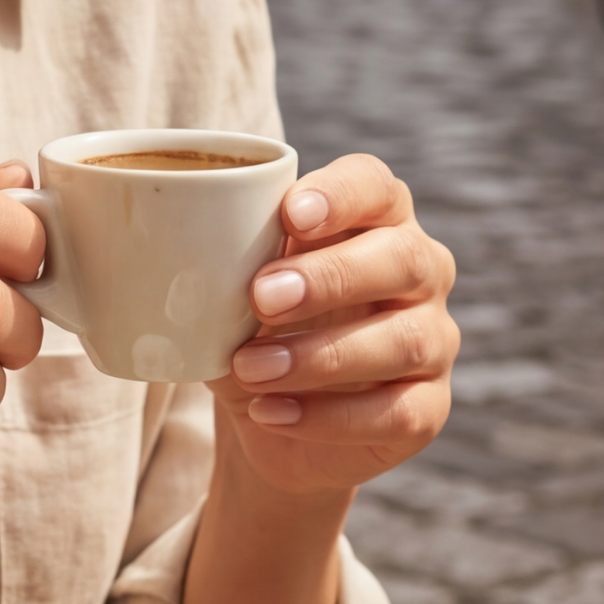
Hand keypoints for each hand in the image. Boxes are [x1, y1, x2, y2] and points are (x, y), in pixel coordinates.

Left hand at [209, 154, 457, 497]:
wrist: (266, 415)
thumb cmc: (252, 325)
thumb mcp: (229, 288)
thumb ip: (219, 261)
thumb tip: (171, 253)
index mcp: (374, 219)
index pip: (375, 185)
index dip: (341, 195)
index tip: (291, 214)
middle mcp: (419, 271)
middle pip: (403, 257)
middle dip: (329, 277)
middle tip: (260, 298)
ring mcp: (433, 339)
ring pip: (403, 341)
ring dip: (318, 356)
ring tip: (249, 369)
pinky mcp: (427, 407)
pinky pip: (397, 412)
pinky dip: (327, 417)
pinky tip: (270, 412)